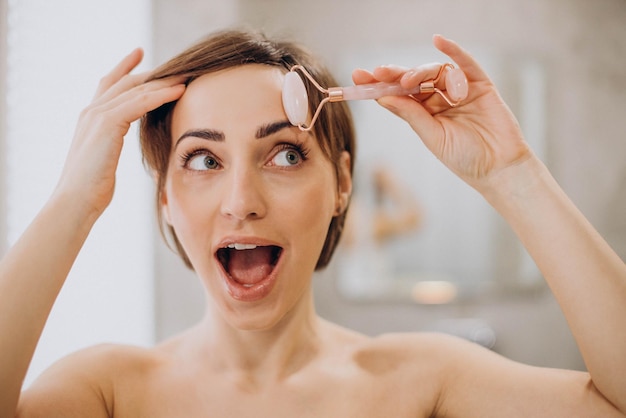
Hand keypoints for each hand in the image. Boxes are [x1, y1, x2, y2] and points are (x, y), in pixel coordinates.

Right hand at [53, 48, 184, 218]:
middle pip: (126, 82)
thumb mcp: (104, 161)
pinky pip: (139, 103)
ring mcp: (97, 116)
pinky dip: (160, 95)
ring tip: (185, 76)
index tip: (139, 54)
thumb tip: (121, 152)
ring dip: (163, 82)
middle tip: (177, 64)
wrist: (75, 202)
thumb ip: (112, 147)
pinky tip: (178, 91)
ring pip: (135, 90)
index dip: (124, 68)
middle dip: (152, 72)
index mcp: (90, 119)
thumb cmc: (91, 190)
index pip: (109, 84)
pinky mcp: (107, 124)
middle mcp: (91, 112)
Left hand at [352, 35, 531, 191]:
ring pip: (434, 72)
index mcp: (424, 113)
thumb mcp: (432, 136)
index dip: (379, 85)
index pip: (398, 94)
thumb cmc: (465, 159)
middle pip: (413, 79)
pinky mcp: (480, 85)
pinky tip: (438, 41)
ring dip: (419, 71)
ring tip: (407, 80)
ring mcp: (458, 90)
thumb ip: (411, 115)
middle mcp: (439, 98)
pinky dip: (453, 50)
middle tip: (377, 72)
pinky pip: (465, 63)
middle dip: (393, 74)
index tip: (359, 78)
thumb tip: (383, 96)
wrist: (498, 168)